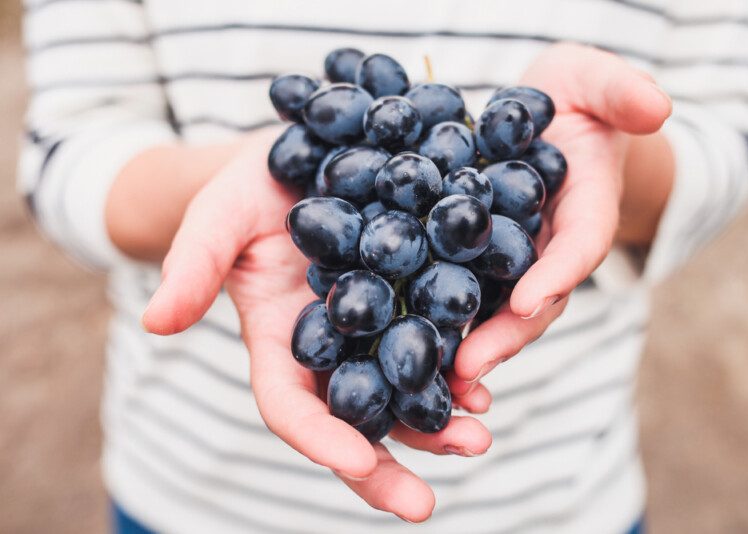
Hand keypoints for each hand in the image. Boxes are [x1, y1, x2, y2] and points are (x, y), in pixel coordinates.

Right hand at [141, 129, 492, 521]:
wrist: (295, 160)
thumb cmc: (242, 194)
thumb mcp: (214, 221)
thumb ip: (192, 268)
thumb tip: (155, 323)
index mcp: (280, 344)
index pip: (293, 408)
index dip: (321, 439)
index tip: (357, 463)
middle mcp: (332, 347)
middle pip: (358, 419)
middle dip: (388, 464)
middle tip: (423, 504)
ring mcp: (375, 324)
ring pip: (405, 388)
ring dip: (439, 419)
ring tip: (478, 437)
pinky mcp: (411, 292)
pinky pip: (437, 335)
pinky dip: (461, 361)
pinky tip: (486, 373)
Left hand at [450, 43, 672, 392]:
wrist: (544, 113)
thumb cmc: (577, 95)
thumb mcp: (598, 80)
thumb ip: (622, 90)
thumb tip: (657, 105)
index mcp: (584, 208)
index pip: (577, 247)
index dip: (556, 276)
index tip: (526, 302)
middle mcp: (548, 245)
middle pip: (533, 300)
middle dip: (503, 337)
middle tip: (468, 369)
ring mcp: (512, 255)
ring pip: (492, 307)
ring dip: (466, 345)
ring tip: (433, 379)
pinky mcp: (473, 252)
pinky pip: (457, 285)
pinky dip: (435, 314)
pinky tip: (402, 337)